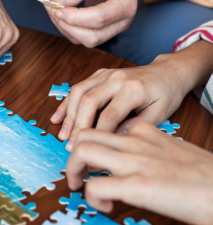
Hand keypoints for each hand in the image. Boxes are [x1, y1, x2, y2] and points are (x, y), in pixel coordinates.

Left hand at [46, 0, 140, 47]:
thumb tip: (56, 5)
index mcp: (125, 6)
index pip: (99, 18)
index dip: (75, 17)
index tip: (57, 8)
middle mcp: (121, 22)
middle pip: (93, 37)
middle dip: (68, 27)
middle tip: (52, 10)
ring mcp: (112, 29)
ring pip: (86, 41)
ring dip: (66, 29)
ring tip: (53, 11)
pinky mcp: (102, 30)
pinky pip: (82, 37)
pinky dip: (68, 29)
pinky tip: (60, 14)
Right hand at [51, 40, 212, 148]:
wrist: (167, 71)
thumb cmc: (166, 94)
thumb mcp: (160, 113)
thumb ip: (136, 126)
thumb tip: (112, 139)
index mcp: (133, 89)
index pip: (110, 114)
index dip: (99, 135)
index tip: (93, 152)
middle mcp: (115, 78)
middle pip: (89, 101)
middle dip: (78, 125)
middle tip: (70, 146)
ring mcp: (105, 74)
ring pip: (79, 92)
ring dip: (69, 115)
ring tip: (62, 135)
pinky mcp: (99, 74)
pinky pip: (78, 87)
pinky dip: (66, 103)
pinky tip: (57, 118)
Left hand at [66, 122, 212, 224]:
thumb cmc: (205, 175)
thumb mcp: (171, 150)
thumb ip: (149, 149)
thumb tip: (130, 162)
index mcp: (144, 132)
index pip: (103, 126)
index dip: (90, 142)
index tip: (92, 161)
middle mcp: (134, 142)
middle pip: (85, 135)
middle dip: (72, 154)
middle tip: (77, 173)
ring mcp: (134, 162)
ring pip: (82, 152)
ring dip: (73, 171)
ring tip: (80, 186)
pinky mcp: (137, 186)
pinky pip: (95, 187)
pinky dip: (92, 198)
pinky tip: (106, 207)